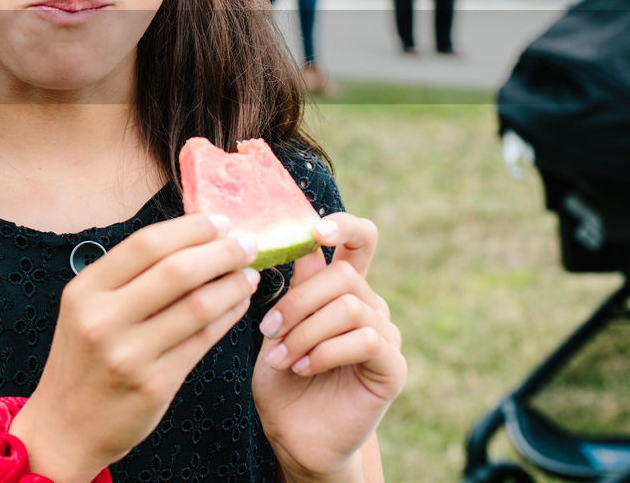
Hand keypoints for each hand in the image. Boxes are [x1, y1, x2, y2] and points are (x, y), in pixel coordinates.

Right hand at [10, 214, 260, 482]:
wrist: (65, 427)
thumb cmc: (84, 360)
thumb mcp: (85, 310)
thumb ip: (126, 278)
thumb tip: (191, 240)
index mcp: (84, 291)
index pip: (145, 244)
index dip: (190, 229)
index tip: (220, 222)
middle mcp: (103, 319)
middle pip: (176, 270)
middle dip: (221, 252)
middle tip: (246, 244)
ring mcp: (129, 354)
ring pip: (198, 305)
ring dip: (233, 284)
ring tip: (248, 274)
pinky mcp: (155, 384)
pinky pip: (203, 340)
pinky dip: (228, 316)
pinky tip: (238, 304)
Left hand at [252, 214, 405, 481]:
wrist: (293, 434)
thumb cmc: (281, 378)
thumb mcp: (278, 326)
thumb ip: (293, 288)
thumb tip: (299, 243)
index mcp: (340, 290)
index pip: (359, 241)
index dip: (343, 226)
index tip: (315, 230)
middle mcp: (369, 306)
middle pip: (344, 275)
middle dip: (299, 301)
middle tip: (268, 330)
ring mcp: (386, 336)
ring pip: (350, 307)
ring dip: (306, 331)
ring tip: (281, 357)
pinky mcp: (393, 367)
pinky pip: (366, 340)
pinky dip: (325, 351)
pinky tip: (303, 368)